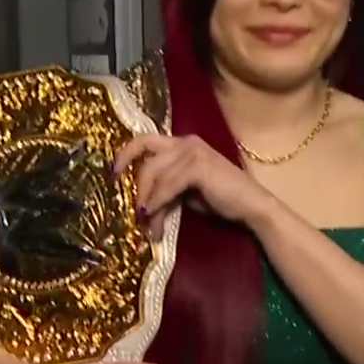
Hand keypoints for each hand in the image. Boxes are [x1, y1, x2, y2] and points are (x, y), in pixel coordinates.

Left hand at [113, 134, 277, 237]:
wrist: (251, 206)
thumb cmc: (221, 200)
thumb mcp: (185, 194)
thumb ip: (164, 192)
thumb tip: (142, 209)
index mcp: (182, 143)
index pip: (145, 141)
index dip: (125, 154)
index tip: (112, 174)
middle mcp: (186, 142)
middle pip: (146, 157)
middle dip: (136, 186)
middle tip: (134, 211)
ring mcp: (193, 151)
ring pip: (154, 172)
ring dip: (147, 199)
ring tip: (147, 222)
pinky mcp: (198, 167)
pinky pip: (168, 184)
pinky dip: (158, 200)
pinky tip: (153, 213)